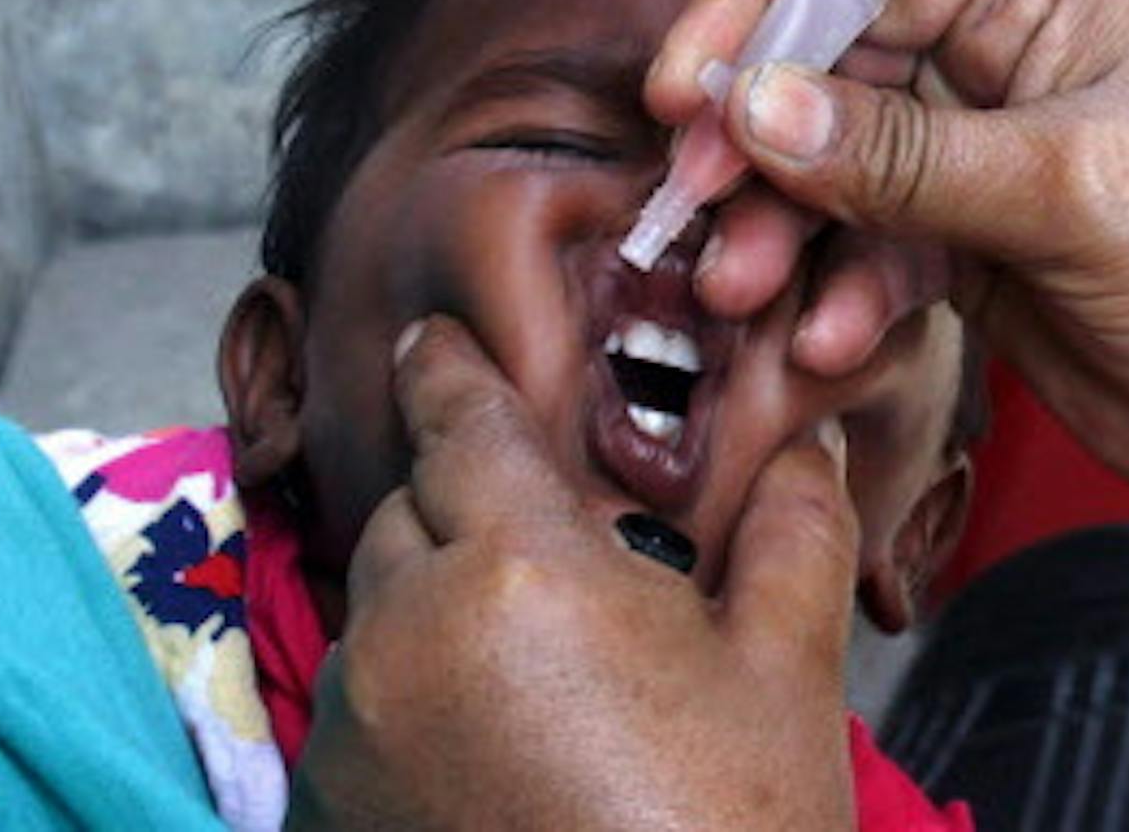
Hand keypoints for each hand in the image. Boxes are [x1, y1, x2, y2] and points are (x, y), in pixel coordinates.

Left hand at [287, 318, 857, 831]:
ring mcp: (356, 724)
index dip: (445, 370)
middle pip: (410, 515)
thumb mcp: (784, 680)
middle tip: (545, 565)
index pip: (457, 420)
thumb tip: (803, 448)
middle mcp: (409, 629)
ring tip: (532, 684)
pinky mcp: (325, 805)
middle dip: (463, 515)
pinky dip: (405, 705)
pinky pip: (357, 711)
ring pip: (378, 615)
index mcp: (519, 567)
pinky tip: (485, 758)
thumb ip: (790, 536)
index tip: (431, 342)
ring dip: (433, 616)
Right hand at [649, 0, 1128, 738]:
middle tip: (693, 202)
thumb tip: (757, 104)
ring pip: (830, 166)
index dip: (756, 9)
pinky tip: (831, 338)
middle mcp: (1002, 61)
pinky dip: (835, 290)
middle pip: (824, 66)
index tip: (687, 88)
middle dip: (753, 140)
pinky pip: (863, 247)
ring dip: (778, 229)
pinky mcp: (965, 242)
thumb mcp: (1062, 193)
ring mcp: (978, 154)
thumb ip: (898, 153)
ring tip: (742, 290)